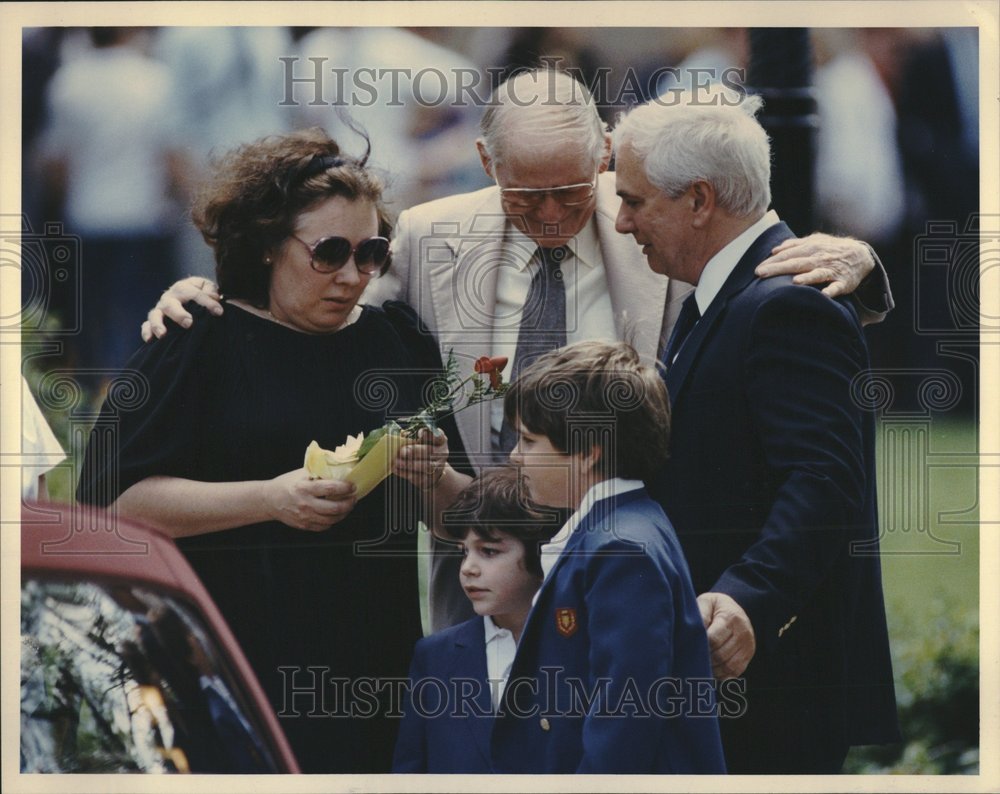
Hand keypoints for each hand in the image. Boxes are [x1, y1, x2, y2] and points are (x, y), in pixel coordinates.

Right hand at [141, 277, 223, 341]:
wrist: (188, 296)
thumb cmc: (200, 293)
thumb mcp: (207, 287)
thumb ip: (210, 290)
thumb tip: (214, 297)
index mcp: (183, 288)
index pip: (195, 294)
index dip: (207, 303)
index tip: (219, 312)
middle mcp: (169, 298)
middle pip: (170, 304)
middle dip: (178, 314)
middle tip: (188, 323)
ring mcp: (160, 309)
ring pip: (155, 315)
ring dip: (158, 324)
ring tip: (163, 335)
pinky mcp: (153, 320)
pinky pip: (146, 326)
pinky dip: (146, 332)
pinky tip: (150, 340)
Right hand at [262, 468, 356, 530]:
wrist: (269, 500)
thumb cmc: (286, 484)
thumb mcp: (301, 474)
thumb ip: (319, 472)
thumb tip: (338, 469)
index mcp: (305, 488)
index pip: (330, 488)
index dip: (345, 488)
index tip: (352, 486)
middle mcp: (305, 504)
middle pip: (334, 508)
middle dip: (349, 503)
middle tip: (353, 498)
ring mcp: (305, 516)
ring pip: (332, 520)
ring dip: (344, 513)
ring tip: (347, 506)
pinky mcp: (304, 525)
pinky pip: (324, 527)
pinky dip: (332, 521)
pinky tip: (334, 515)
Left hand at [393, 428, 449, 490]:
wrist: (431, 471)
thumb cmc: (423, 451)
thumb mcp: (422, 441)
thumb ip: (414, 436)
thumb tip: (403, 434)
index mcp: (440, 441)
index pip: (439, 436)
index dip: (429, 434)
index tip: (419, 433)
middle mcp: (441, 454)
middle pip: (430, 452)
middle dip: (415, 451)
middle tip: (402, 451)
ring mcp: (437, 468)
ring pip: (425, 466)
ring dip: (409, 464)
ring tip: (397, 462)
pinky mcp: (429, 479)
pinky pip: (418, 477)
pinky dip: (405, 473)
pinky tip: (396, 469)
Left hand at [697, 592, 755, 679]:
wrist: (733, 609)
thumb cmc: (714, 607)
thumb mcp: (705, 603)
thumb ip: (700, 615)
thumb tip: (694, 631)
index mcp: (731, 617)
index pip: (714, 639)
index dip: (701, 646)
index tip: (690, 647)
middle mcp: (743, 632)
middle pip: (721, 655)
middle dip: (705, 659)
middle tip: (692, 659)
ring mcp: (748, 646)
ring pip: (728, 666)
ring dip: (713, 669)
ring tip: (700, 665)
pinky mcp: (748, 656)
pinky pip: (734, 672)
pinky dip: (721, 675)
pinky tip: (711, 671)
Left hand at [756, 233, 874, 298]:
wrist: (860, 255)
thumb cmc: (831, 249)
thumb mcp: (814, 241)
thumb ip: (794, 245)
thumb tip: (774, 249)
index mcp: (811, 248)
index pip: (788, 255)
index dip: (772, 261)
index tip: (757, 269)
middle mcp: (819, 258)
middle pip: (797, 263)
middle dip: (779, 268)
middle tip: (761, 274)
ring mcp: (832, 270)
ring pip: (817, 273)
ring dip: (807, 278)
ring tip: (795, 282)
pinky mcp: (843, 282)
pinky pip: (837, 287)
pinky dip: (831, 290)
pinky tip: (824, 295)